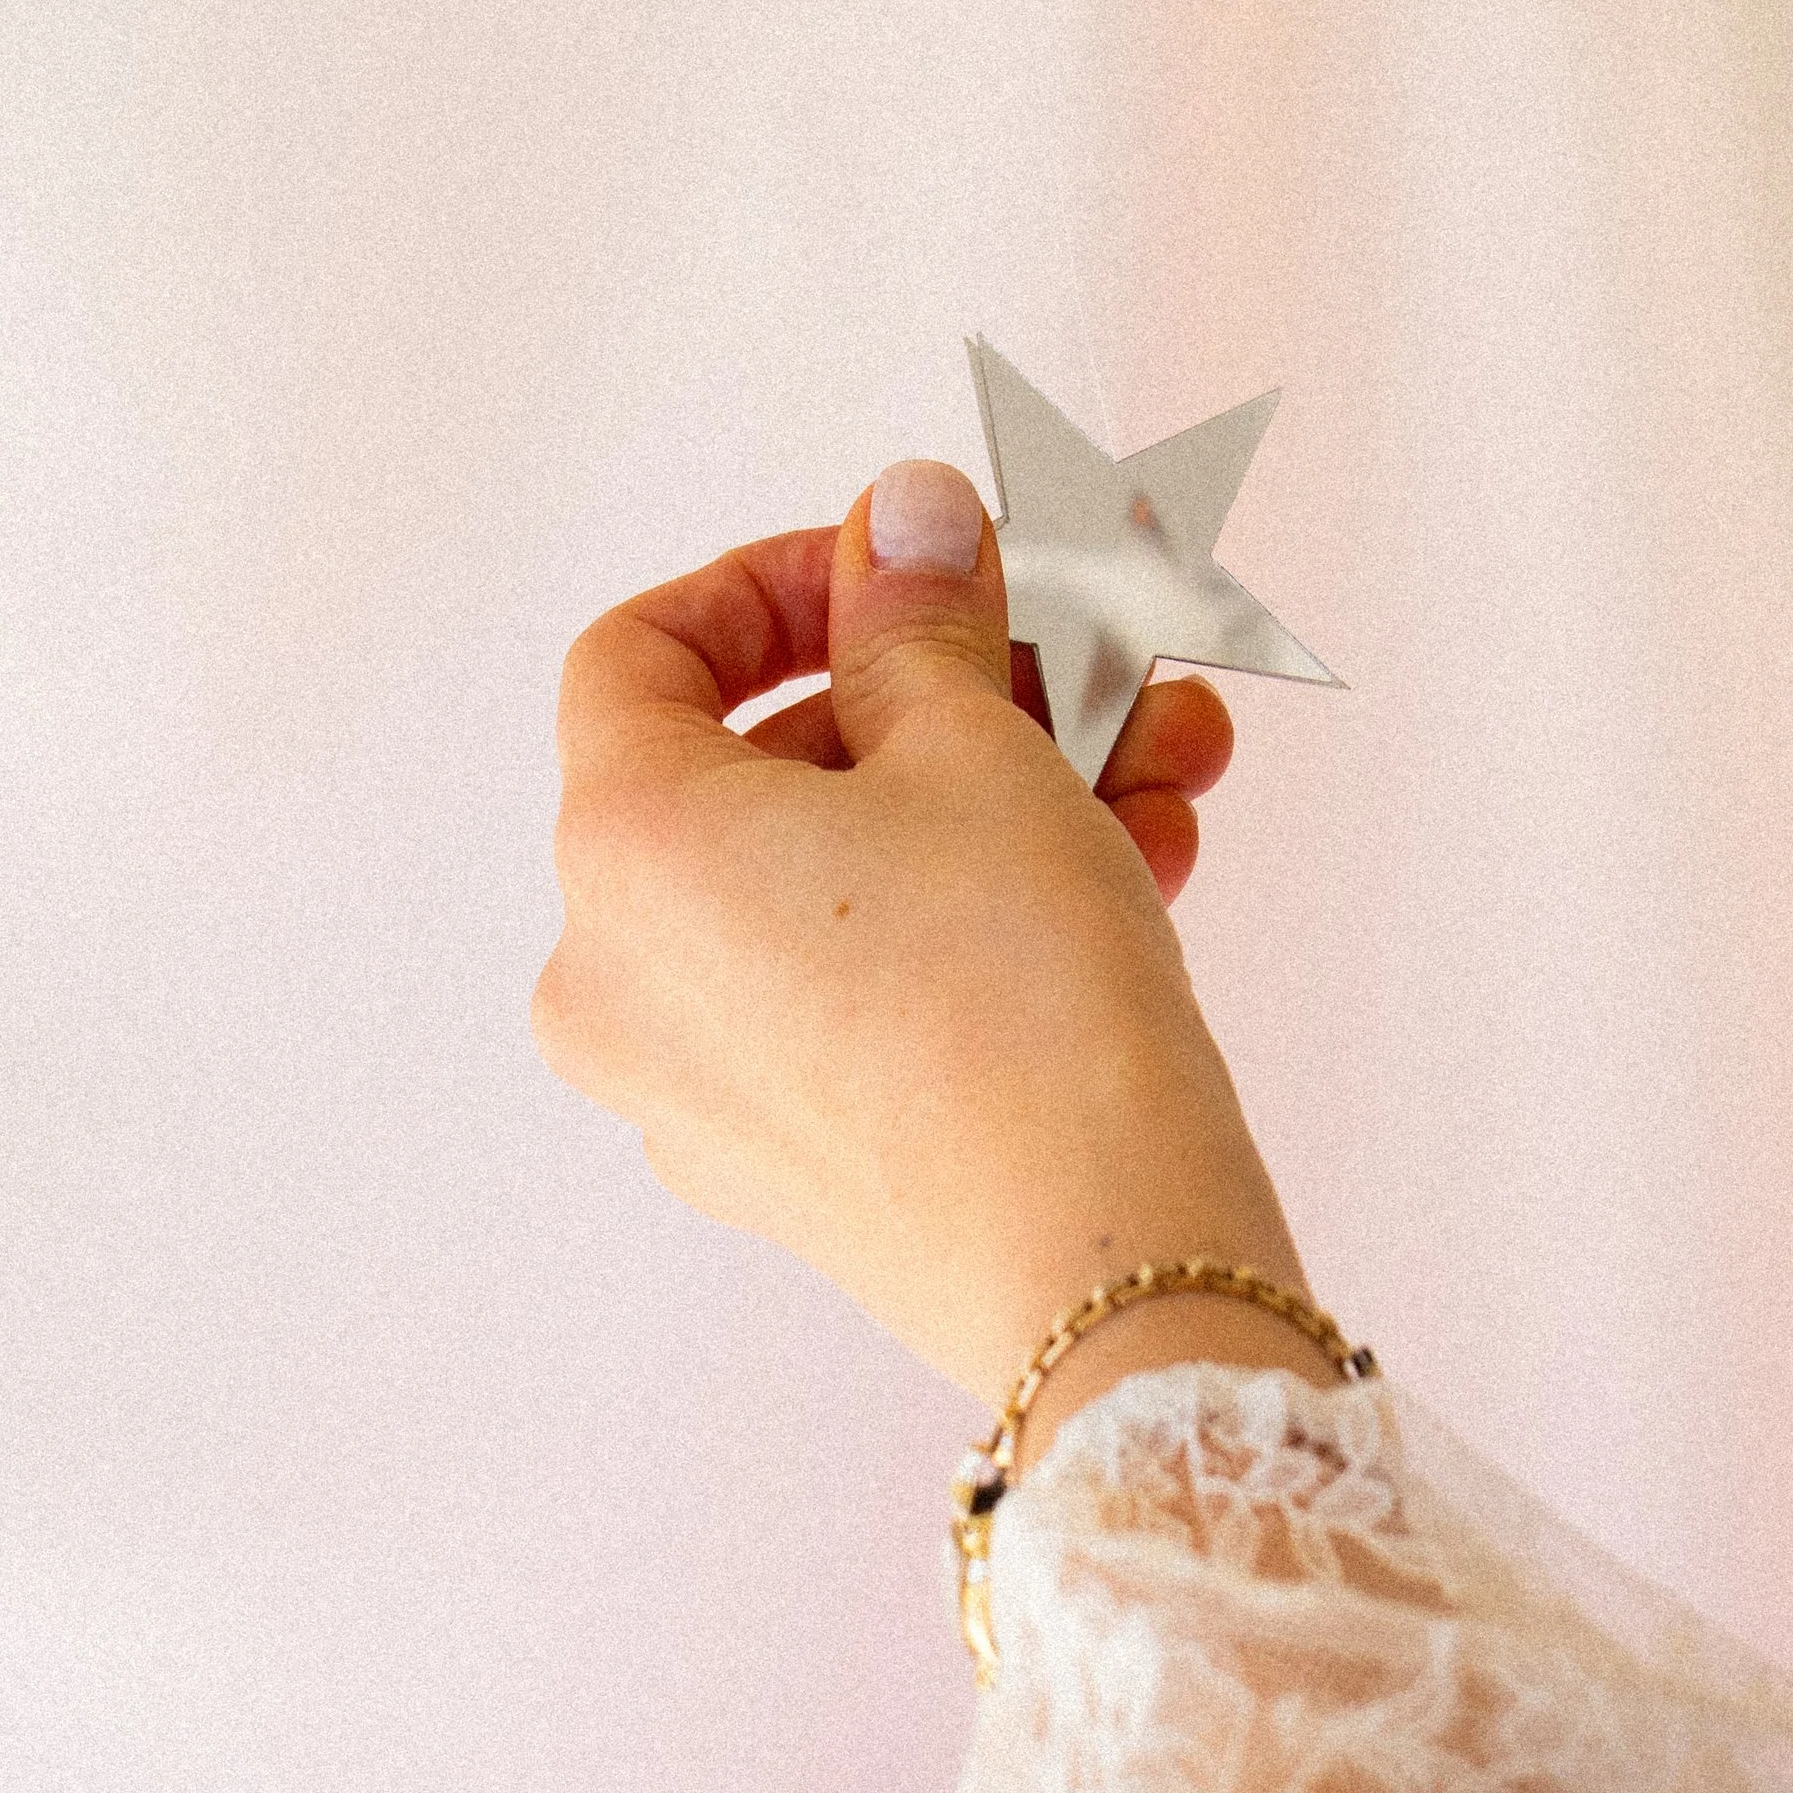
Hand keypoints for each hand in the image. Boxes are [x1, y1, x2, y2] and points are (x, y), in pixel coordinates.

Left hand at [534, 459, 1325, 1419]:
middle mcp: (622, 975)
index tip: (906, 568)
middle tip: (1087, 648)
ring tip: (1170, 751)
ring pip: (852, 873)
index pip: (641, 656)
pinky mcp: (798, 1156)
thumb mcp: (977, 749)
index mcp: (622, 853)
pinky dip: (983, 902)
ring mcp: (701, 1083)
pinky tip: (1147, 851)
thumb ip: (918, 616)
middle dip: (957, 688)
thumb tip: (899, 514)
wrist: (1108, 1278)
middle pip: (775, 764)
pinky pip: (870, 976)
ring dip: (1012, 789)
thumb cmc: (1019, 1000)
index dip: (777, 583)